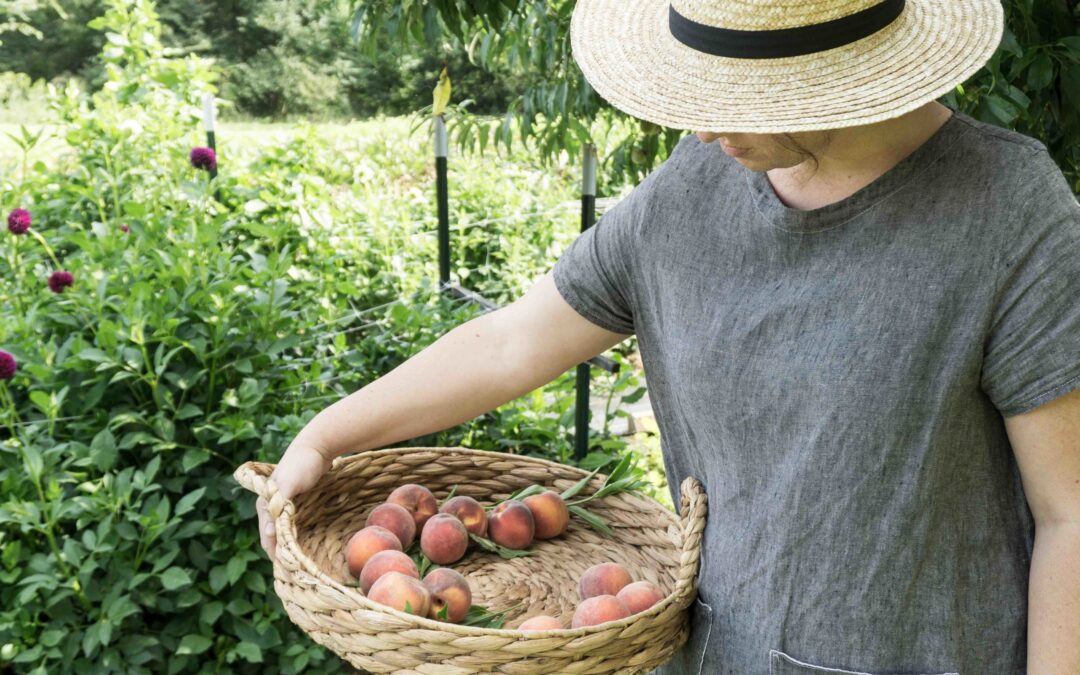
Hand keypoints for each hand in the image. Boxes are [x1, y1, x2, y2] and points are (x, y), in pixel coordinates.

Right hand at [257, 441, 333, 563]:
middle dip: (283, 555)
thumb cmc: (302, 464)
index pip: (267, 537)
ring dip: (292, 548)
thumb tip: (271, 532)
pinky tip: (311, 547)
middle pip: (274, 539)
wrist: (318, 446)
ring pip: (285, 534)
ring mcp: (284, 507)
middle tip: (298, 573)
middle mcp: (271, 508)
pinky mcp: (298, 505)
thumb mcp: (290, 482)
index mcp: (265, 504)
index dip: (276, 554)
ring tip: (304, 566)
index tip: (290, 571)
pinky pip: (296, 526)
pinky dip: (300, 537)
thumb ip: (279, 503)